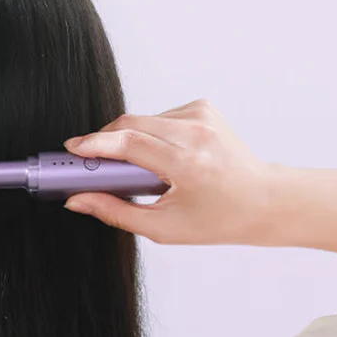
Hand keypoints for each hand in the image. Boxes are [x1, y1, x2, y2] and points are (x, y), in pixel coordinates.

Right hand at [63, 99, 279, 245]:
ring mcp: (200, 115)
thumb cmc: (218, 219)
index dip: (94, 145)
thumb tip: (77, 201)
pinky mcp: (201, 108)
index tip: (72, 149)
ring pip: (141, 120)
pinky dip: (147, 136)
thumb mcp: (163, 228)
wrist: (264, 201)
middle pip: (129, 125)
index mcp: (188, 163)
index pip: (130, 143)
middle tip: (86, 163)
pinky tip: (157, 158)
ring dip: (126, 141)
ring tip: (133, 171)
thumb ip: (115, 212)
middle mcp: (196, 132)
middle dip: (102, 142)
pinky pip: (157, 117)